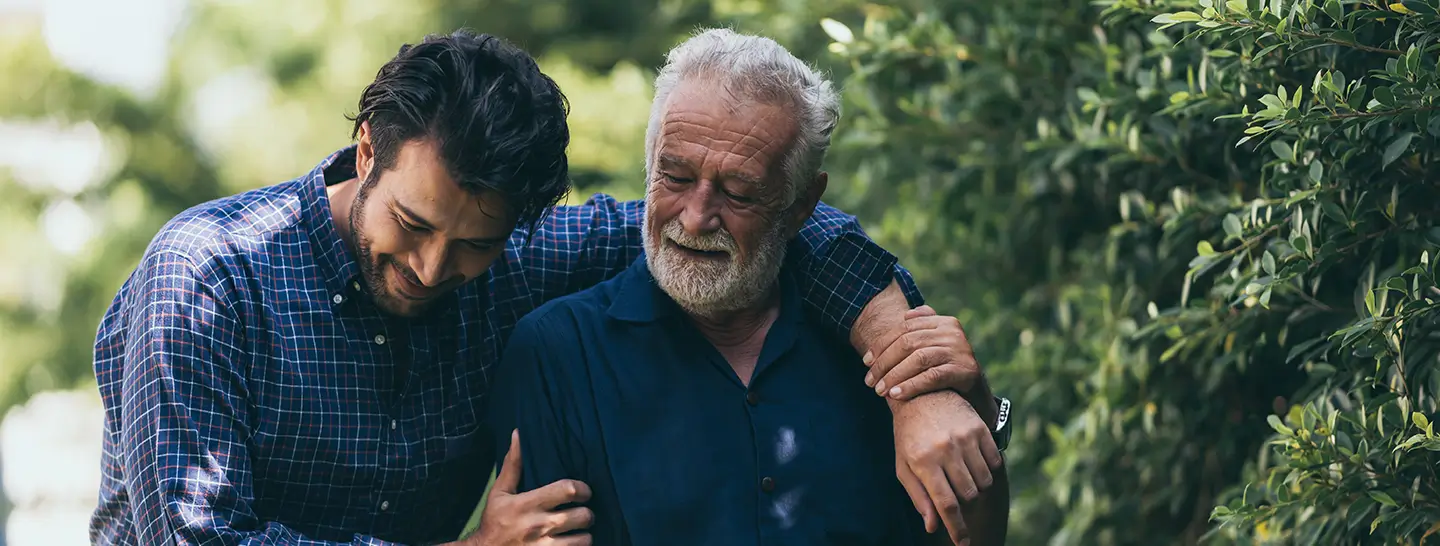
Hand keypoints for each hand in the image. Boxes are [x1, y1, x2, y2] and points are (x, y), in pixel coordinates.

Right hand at [461, 430, 593, 544]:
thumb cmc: (494, 522)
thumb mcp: (499, 493)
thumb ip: (513, 465)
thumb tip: (517, 434)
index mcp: (528, 504)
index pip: (568, 490)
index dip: (583, 489)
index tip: (584, 491)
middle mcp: (539, 525)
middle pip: (582, 515)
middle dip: (588, 514)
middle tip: (583, 513)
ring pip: (584, 539)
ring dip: (585, 534)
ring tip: (579, 531)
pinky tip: (572, 543)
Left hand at [864, 306, 984, 403]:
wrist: (976, 394)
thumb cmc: (947, 368)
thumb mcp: (936, 345)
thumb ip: (922, 329)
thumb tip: (904, 315)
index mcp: (943, 322)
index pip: (904, 328)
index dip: (882, 345)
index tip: (866, 361)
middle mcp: (953, 332)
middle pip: (908, 343)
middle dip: (884, 362)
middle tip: (870, 381)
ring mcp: (961, 350)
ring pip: (918, 359)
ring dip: (894, 376)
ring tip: (880, 391)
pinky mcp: (966, 370)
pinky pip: (932, 377)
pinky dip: (911, 385)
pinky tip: (896, 395)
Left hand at [891, 391, 1002, 545]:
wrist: (921, 396)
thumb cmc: (908, 437)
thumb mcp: (904, 467)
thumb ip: (919, 497)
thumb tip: (932, 526)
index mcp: (923, 461)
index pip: (946, 504)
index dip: (957, 528)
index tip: (963, 543)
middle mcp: (945, 449)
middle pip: (968, 495)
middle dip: (964, 502)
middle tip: (954, 491)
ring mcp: (964, 438)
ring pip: (983, 482)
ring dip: (976, 487)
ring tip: (961, 475)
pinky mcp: (979, 428)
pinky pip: (994, 463)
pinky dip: (988, 471)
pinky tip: (973, 462)